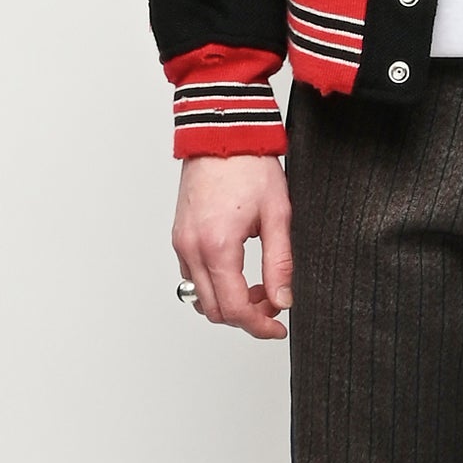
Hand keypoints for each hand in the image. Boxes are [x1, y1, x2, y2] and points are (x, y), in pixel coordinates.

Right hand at [173, 153, 293, 339]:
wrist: (222, 134)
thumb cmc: (249, 166)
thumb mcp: (278, 215)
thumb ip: (280, 263)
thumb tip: (283, 300)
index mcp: (217, 246)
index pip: (234, 308)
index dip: (259, 326)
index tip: (278, 328)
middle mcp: (192, 248)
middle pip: (214, 310)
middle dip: (246, 317)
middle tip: (274, 305)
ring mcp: (181, 243)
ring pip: (200, 297)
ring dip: (229, 302)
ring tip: (259, 287)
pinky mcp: (180, 236)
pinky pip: (192, 276)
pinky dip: (215, 285)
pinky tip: (239, 272)